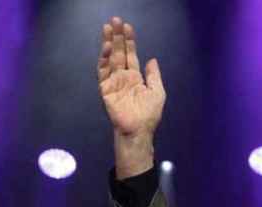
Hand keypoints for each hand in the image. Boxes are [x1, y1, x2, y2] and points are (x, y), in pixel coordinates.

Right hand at [97, 17, 165, 177]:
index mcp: (135, 77)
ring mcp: (113, 81)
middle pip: (119, 52)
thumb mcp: (157, 92)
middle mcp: (123, 76)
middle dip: (117, 37)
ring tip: (108, 28)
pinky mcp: (105, 88)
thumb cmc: (149, 114)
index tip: (128, 27)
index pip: (131, 55)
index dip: (129, 42)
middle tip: (115, 21)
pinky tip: (106, 48)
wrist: (138, 130)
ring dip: (108, 43)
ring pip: (110, 58)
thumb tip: (152, 59)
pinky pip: (103, 71)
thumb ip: (154, 75)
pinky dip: (104, 59)